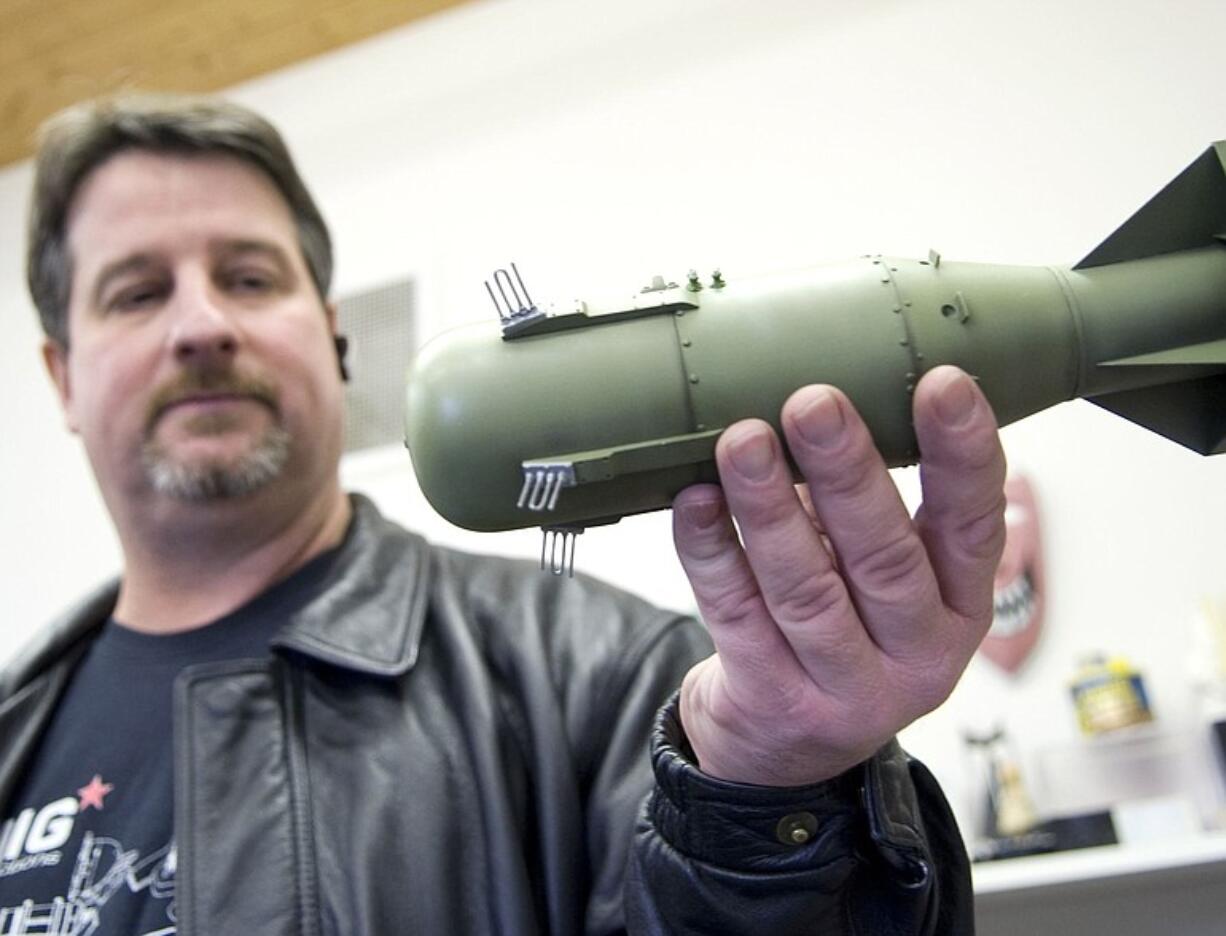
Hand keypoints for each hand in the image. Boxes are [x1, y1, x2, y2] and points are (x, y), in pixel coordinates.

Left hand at [673, 366, 1005, 785]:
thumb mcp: (885, 584)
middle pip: (885, 560)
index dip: (964, 455)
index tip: (943, 384)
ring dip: (770, 509)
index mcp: (958, 608)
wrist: (782, 747)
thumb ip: (873, 509)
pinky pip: (736, 614)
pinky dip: (711, 552)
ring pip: (805, 590)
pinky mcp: (773, 702)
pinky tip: (694, 500)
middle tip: (815, 403)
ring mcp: (845, 689)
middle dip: (847, 475)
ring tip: (743, 442)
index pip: (973, 526)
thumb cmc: (841, 631)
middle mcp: (916, 655)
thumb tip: (825, 405)